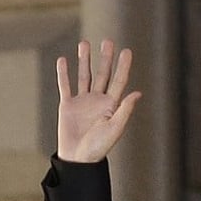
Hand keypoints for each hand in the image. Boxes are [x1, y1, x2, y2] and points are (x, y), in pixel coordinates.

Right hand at [56, 38, 141, 162]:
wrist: (78, 159)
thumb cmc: (99, 147)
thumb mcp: (115, 128)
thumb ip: (125, 110)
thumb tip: (137, 93)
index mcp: (111, 106)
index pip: (119, 82)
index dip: (123, 67)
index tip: (127, 51)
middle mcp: (98, 101)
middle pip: (103, 75)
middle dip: (105, 58)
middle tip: (108, 41)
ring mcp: (82, 102)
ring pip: (84, 76)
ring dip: (85, 60)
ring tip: (85, 43)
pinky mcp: (68, 105)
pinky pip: (65, 86)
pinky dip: (63, 73)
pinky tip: (63, 60)